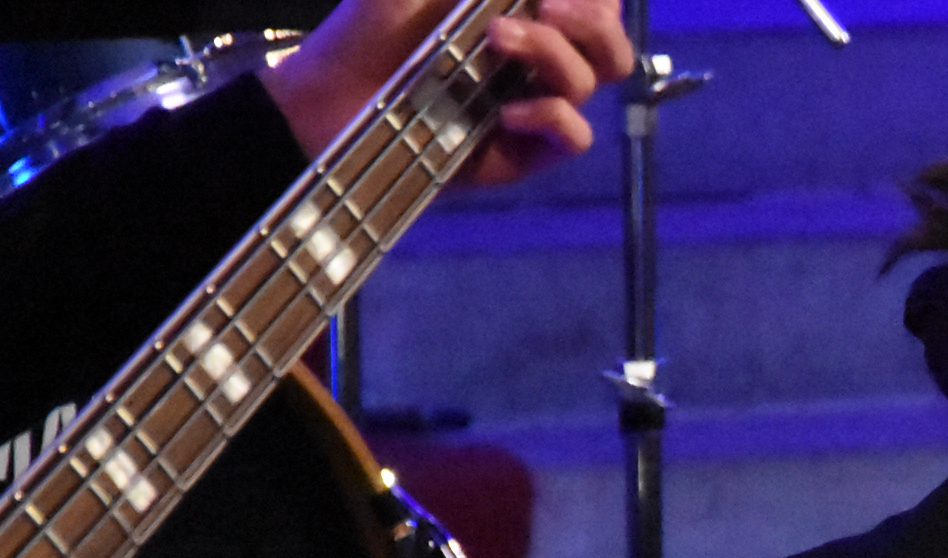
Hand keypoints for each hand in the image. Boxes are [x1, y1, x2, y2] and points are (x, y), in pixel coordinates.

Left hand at [263, 0, 634, 182]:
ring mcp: (538, 103)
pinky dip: (551, 116)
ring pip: (592, 80)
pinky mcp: (526, 151)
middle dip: (591, 17)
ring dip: (553, 51)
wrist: (335, 93)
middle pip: (611, 42)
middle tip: (547, 2)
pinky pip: (573, 136)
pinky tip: (508, 110)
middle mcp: (544, 57)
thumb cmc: (376, 25)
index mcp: (530, 12)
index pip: (597, 0)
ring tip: (496, 39)